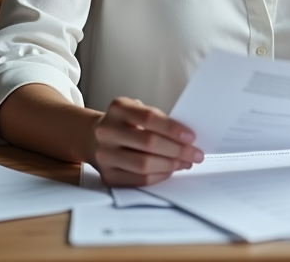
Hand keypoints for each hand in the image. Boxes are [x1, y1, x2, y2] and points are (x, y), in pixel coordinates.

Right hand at [89, 97, 203, 186]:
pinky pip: (138, 179)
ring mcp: (104, 155)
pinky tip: (170, 170)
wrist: (94, 137)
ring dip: (170, 165)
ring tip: (185, 162)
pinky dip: (159, 176)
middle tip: (195, 154)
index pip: (149, 118)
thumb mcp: (136, 111)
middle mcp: (107, 131)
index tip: (191, 137)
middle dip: (177, 150)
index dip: (173, 129)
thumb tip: (187, 139)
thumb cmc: (125, 124)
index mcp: (118, 109)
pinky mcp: (107, 175)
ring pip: (144, 164)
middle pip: (148, 143)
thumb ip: (158, 120)